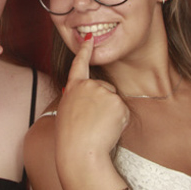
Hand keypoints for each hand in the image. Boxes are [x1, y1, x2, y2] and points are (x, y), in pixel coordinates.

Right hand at [54, 41, 130, 164]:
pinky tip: (108, 129)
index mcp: (73, 88)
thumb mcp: (67, 112)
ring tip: (98, 128)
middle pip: (105, 88)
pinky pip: (123, 112)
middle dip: (104, 104)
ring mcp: (104, 92)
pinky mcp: (117, 103)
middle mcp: (88, 85)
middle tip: (92, 123)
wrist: (80, 151)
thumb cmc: (71, 138)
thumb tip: (87, 99)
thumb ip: (77, 100)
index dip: (84, 50)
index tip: (89, 38)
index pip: (79, 64)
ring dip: (111, 114)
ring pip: (115, 101)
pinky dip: (119, 122)